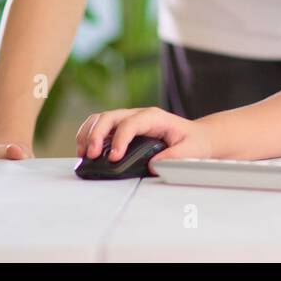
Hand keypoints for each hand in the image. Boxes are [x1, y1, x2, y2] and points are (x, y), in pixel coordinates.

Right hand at [76, 106, 214, 174]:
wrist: (197, 137)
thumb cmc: (193, 142)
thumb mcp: (191, 150)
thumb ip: (173, 157)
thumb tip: (153, 164)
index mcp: (155, 118)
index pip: (131, 123)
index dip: (119, 139)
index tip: (113, 156)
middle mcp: (139, 115)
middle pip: (110, 117)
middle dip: (96, 134)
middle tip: (90, 155)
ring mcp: (129, 120)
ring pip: (101, 118)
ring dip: (89, 133)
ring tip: (83, 153)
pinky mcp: (123, 128)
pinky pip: (101, 126)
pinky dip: (89, 135)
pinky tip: (86, 150)